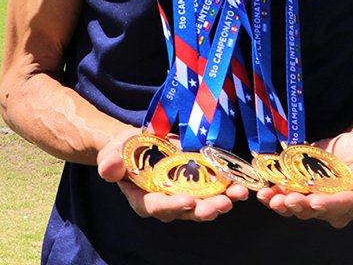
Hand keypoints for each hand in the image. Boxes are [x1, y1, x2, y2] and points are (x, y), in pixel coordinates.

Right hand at [96, 128, 250, 221]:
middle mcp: (168, 203)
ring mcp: (186, 193)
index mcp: (145, 200)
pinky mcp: (199, 181)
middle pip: (188, 211)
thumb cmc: (124, 151)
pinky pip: (216, 187)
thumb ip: (111, 161)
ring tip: (239, 193)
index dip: (174, 206)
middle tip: (223, 204)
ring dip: (224, 199)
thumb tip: (109, 170)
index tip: (190, 201)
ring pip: (206, 202)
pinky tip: (243, 182)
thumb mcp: (113, 152)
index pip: (159, 208)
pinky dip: (229, 185)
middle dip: (206, 208)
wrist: (139, 142)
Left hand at [257, 130, 352, 226]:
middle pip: (319, 211)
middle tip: (287, 200)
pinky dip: (276, 195)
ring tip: (270, 197)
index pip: (346, 207)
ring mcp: (320, 202)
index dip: (330, 206)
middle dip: (302, 207)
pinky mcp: (306, 193)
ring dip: (284, 204)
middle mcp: (340, 209)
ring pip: (301, 208)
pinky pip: (290, 198)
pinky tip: (265, 191)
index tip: (315, 201)